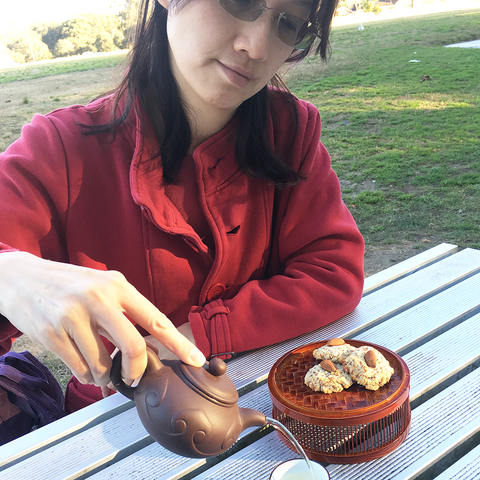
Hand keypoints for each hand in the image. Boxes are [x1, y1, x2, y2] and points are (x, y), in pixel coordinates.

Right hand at [0, 251, 204, 387]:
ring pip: (103, 365)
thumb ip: (126, 310)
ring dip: (106, 376)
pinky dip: (86, 375)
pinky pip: (80, 370)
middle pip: (133, 347)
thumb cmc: (69, 285)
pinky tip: (82, 364)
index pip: (156, 319)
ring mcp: (73, 316)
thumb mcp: (103, 285)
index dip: (179, 344)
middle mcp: (98, 298)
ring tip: (100, 369)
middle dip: (137, 371)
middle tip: (134, 378)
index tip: (196, 359)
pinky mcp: (52, 334)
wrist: (22, 278)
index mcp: (118, 286)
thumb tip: (150, 346)